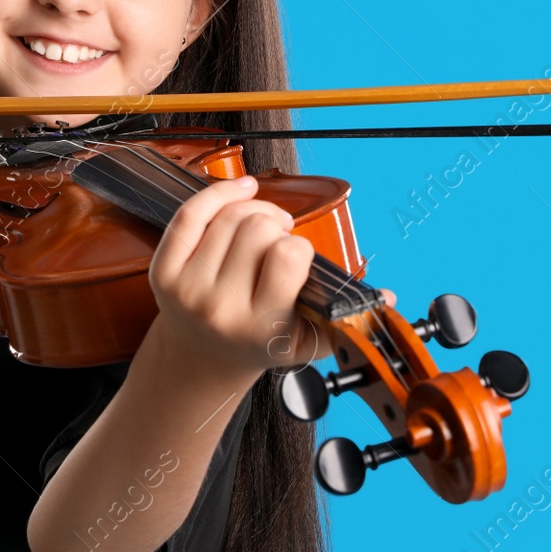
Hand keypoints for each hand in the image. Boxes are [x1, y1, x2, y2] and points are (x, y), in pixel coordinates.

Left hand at [147, 175, 395, 378]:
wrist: (199, 360)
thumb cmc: (257, 344)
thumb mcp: (304, 343)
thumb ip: (345, 321)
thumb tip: (388, 300)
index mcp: (261, 326)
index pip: (288, 255)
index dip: (299, 246)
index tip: (297, 256)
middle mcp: (220, 308)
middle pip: (258, 227)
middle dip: (276, 225)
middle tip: (278, 241)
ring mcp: (188, 289)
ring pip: (228, 215)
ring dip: (253, 210)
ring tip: (261, 226)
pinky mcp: (162, 272)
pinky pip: (190, 214)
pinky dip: (218, 193)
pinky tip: (240, 191)